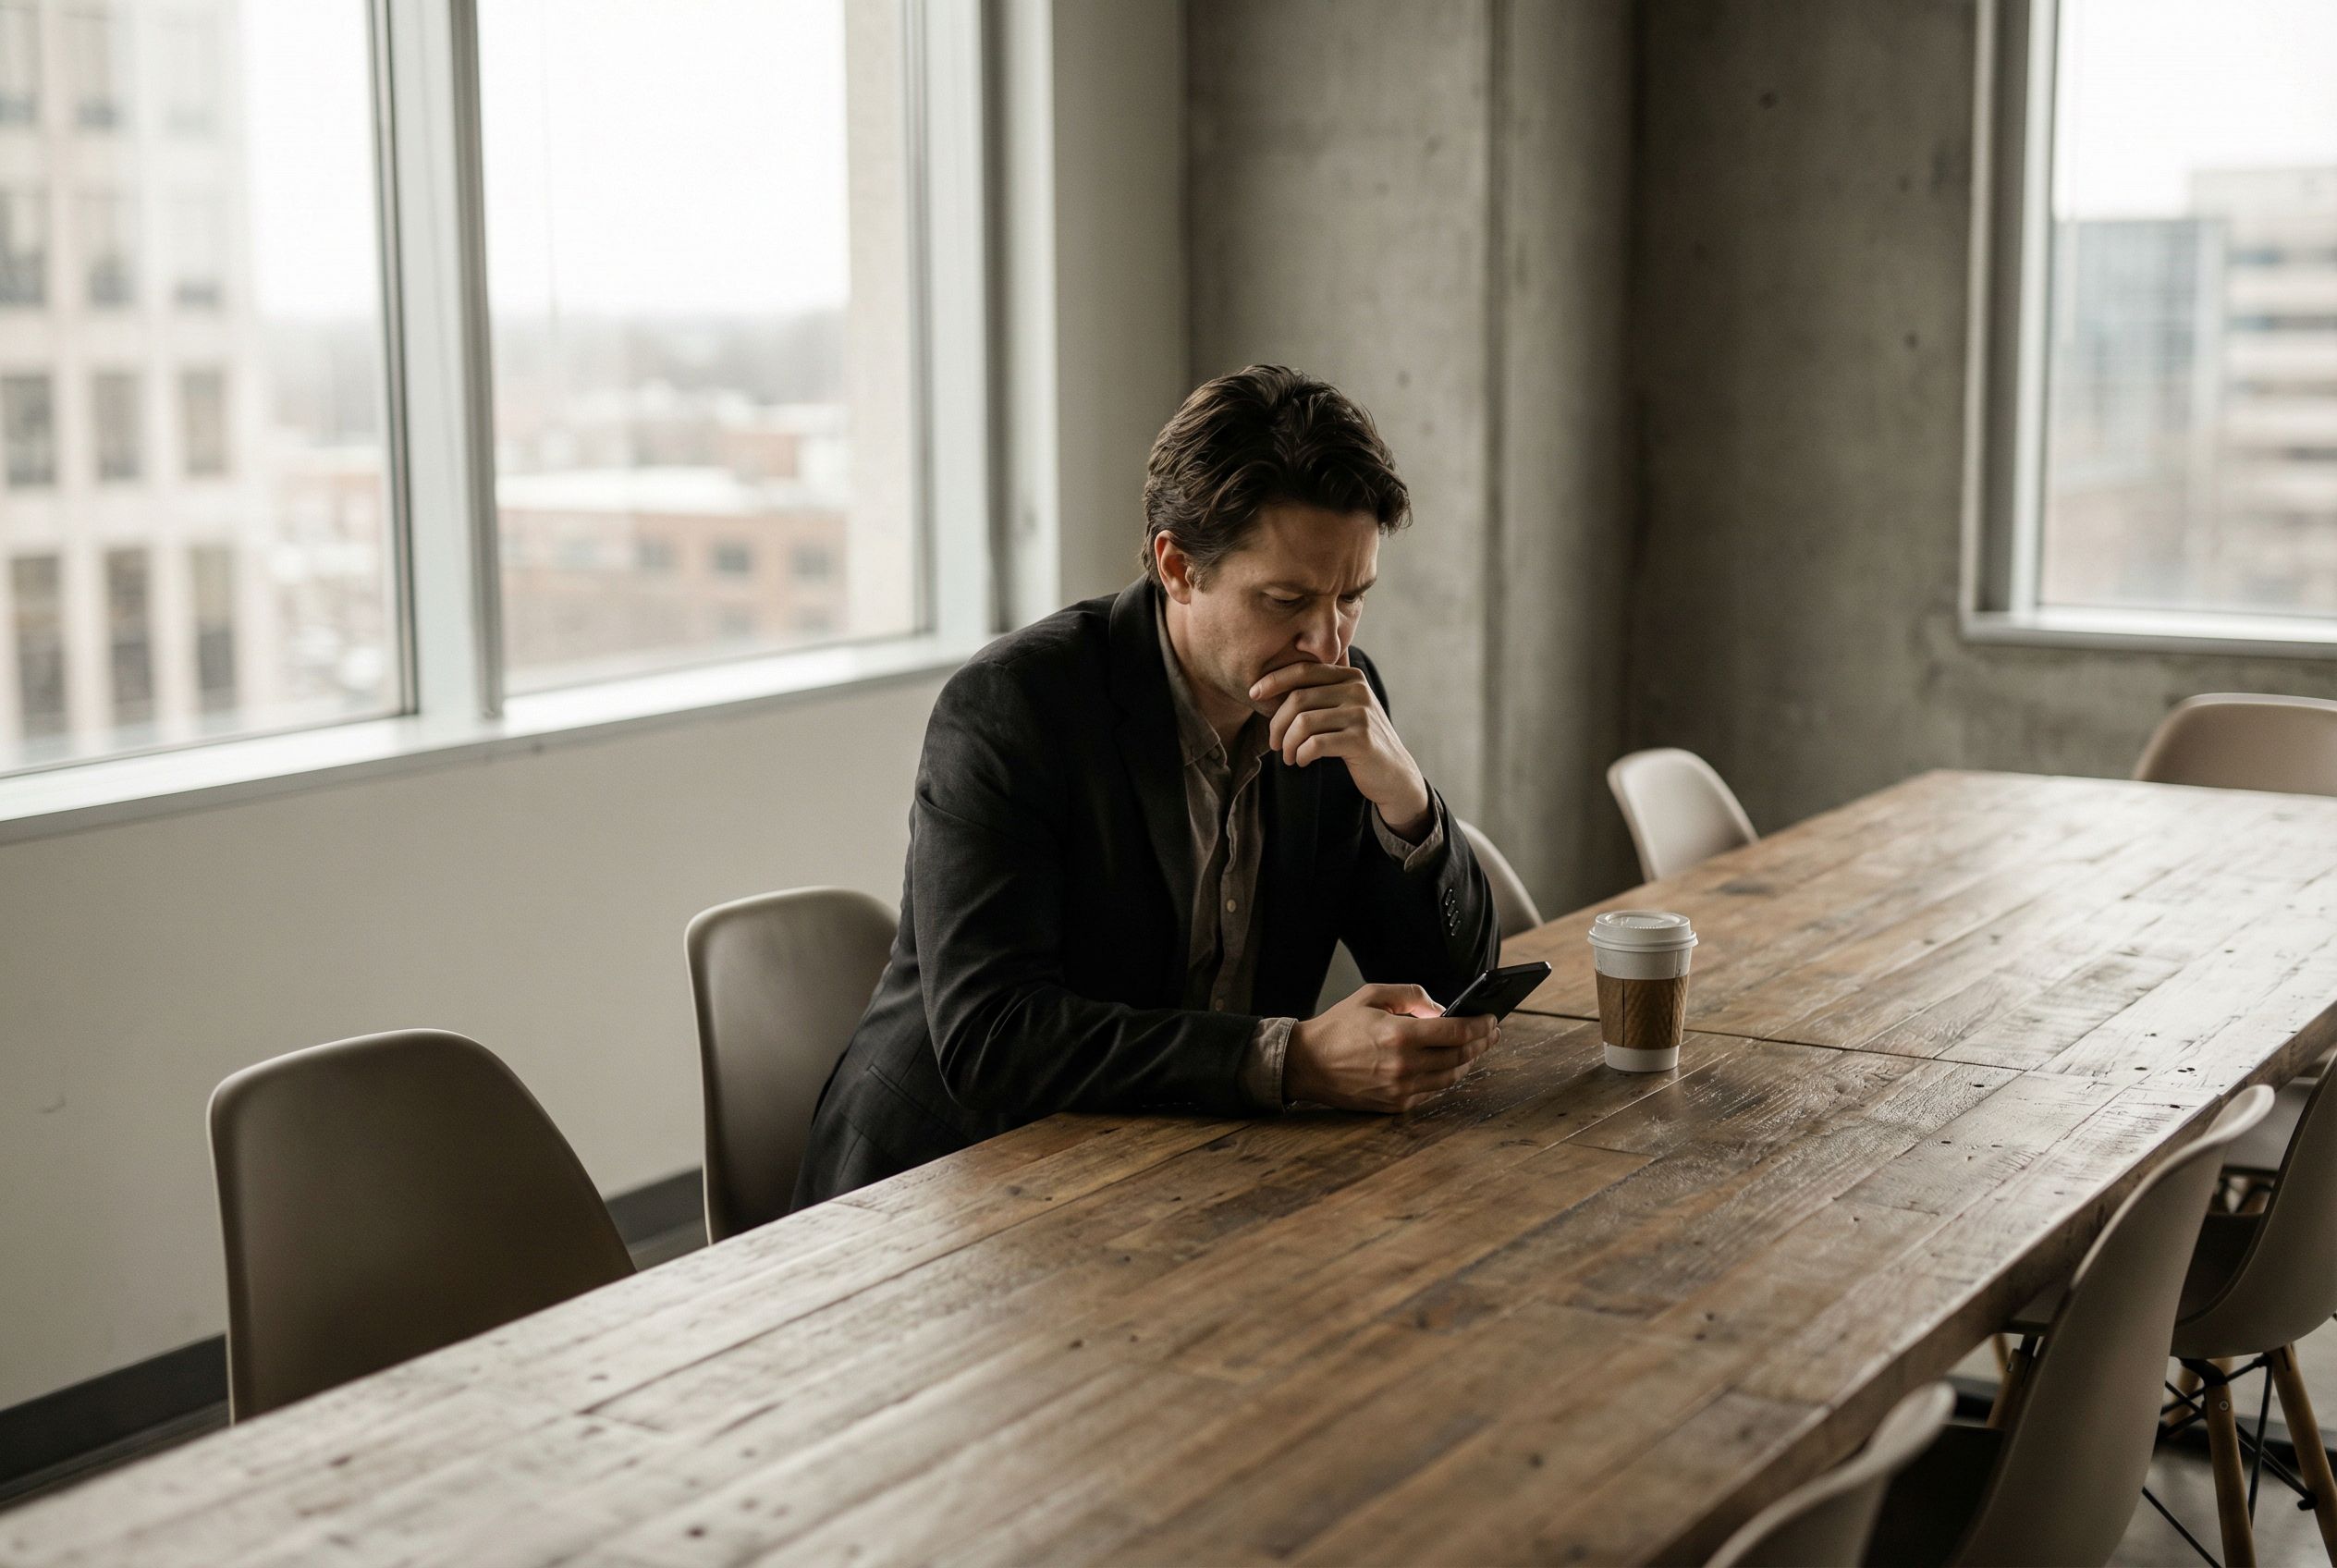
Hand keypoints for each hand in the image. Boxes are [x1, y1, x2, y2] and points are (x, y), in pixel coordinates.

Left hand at [1249, 661, 1432, 838]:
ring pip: (1303, 723)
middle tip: (1274, 743)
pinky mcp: (1361, 740)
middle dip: (1277, 723)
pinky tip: (1302, 761)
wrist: (1393, 774)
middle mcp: (1358, 690)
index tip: (1254, 694)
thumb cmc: (1358, 741)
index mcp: (1350, 677)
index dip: (1274, 680)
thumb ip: (1319, 694)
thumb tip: (1269, 687)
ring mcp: (1361, 714)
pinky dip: (1301, 754)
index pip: (1304, 670)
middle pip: (1298, 698)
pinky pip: (1315, 744)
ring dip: (1288, 743)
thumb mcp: (1343, 709)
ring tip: (1288, 756)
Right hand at [1285, 983, 1496, 1112]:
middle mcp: (1404, 1066)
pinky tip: (1450, 1065)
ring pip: (1451, 1077)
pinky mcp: (1395, 1105)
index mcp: (1399, 1035)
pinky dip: (1446, 1077)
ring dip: (1468, 1062)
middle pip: (1460, 1056)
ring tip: (1475, 1049)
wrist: (1306, 1064)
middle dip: (1482, 1042)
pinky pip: (1432, 1092)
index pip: (1457, 1032)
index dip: (1481, 1025)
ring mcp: (1401, 1089)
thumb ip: (1411, 995)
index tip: (1492, 1019)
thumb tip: (1441, 1009)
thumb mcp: (1372, 995)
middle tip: (1492, 1033)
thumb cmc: (1337, 1028)